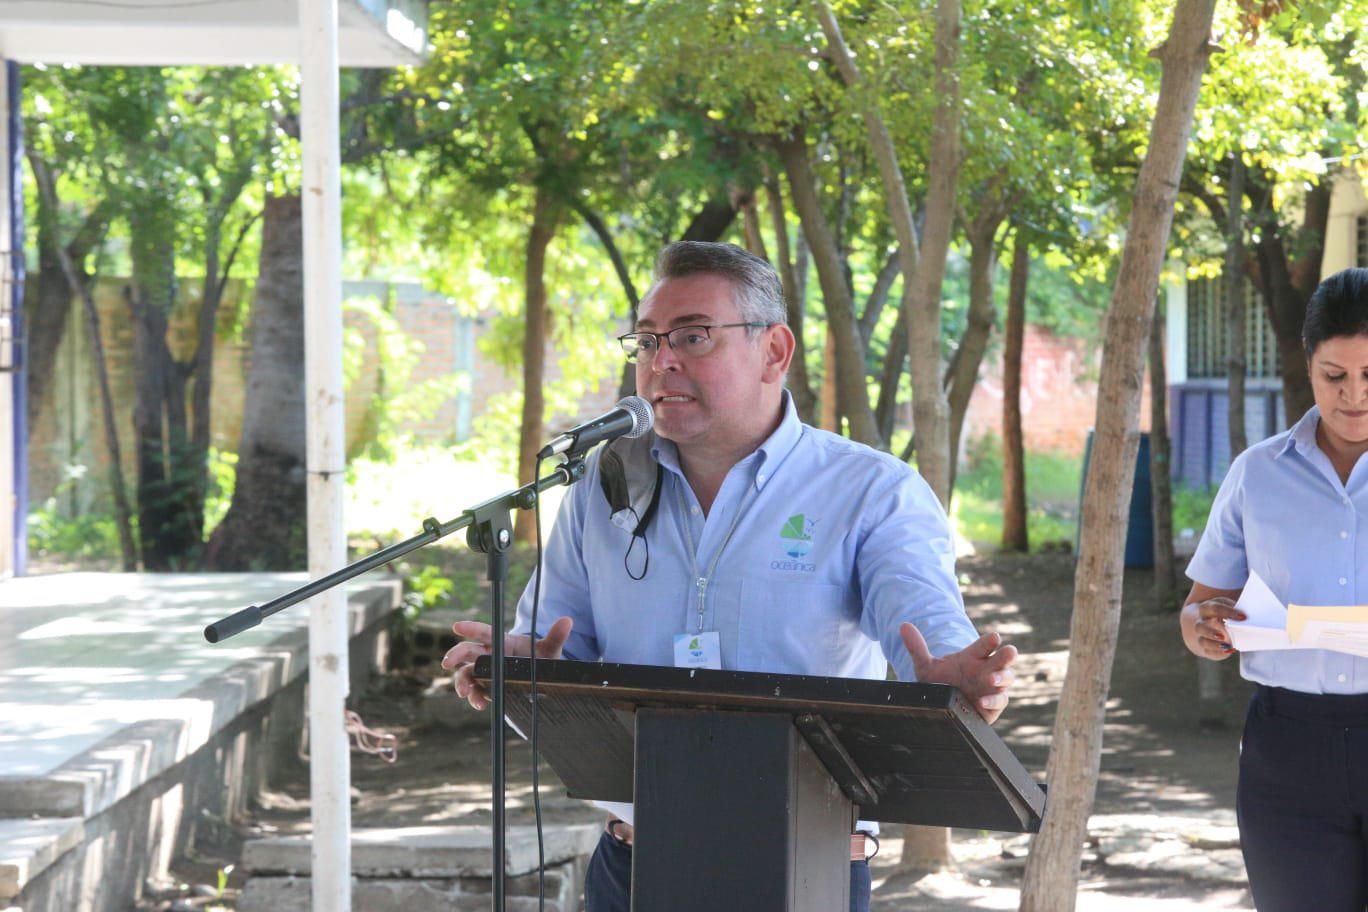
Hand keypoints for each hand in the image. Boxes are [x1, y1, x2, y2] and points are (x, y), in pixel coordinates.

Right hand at [440, 616, 572, 709]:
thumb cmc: (542, 659)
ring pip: (467, 673)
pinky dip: (475, 697)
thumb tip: (568, 621)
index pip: (484, 632)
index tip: (457, 626)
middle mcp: (491, 655)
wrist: (541, 677)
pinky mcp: (488, 687)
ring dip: (462, 682)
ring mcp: (487, 672)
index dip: (470, 628)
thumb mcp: (550, 650)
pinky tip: (480, 704)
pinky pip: (476, 691)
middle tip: (446, 663)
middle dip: (455, 655)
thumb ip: (556, 637)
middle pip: (468, 652)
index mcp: (503, 641)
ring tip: (465, 693)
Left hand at [901, 623, 1017, 723]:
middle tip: (1009, 651)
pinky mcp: (994, 704)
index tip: (994, 637)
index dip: (990, 641)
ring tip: (991, 679)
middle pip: (1003, 658)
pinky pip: (1000, 701)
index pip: (985, 645)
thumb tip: (903, 625)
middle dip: (1008, 654)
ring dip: (1002, 678)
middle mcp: (986, 669)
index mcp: (973, 656)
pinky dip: (993, 700)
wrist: (943, 706)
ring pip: (1007, 678)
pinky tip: (983, 700)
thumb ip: (917, 648)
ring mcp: (992, 686)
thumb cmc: (940, 682)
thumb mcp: (926, 667)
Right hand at [1189, 597, 1245, 660]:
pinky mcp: (1204, 648)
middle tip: (1225, 635)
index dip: (1228, 612)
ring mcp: (1200, 636)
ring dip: (1214, 644)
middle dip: (1211, 632)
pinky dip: (1218, 653)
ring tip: (1227, 646)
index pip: (1213, 609)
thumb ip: (1234, 610)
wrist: (1205, 624)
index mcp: (1205, 609)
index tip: (1243, 617)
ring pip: (1202, 641)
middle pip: (1200, 627)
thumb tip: (1248, 617)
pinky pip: (1208, 652)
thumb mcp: (1226, 606)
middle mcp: (1199, 623)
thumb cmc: (1221, 614)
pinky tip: (1228, 651)